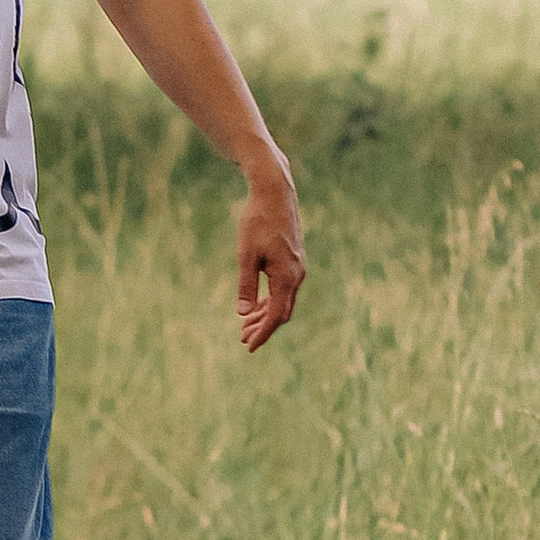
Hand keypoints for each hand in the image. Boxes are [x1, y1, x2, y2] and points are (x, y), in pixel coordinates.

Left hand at [237, 153, 305, 352]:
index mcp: (287, 277)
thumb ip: (246, 284)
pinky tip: (256, 305)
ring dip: (265, 314)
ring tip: (245, 325)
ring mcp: (297, 268)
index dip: (263, 333)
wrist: (274, 193)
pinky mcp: (293, 261)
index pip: (276, 315)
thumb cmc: (257, 222)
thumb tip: (243, 313)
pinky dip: (270, 300)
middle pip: (282, 312)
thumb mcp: (246, 254)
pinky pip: (284, 289)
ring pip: (283, 301)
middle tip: (242, 338)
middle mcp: (296, 275)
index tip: (249, 346)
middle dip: (263, 327)